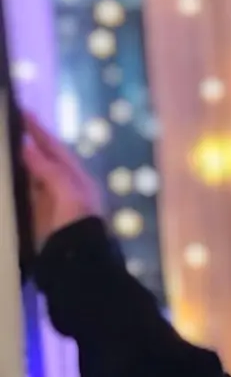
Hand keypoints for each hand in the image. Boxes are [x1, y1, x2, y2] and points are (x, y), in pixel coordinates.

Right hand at [19, 109, 104, 252]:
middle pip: (42, 159)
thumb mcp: (67, 193)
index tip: (22, 112)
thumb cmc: (78, 224)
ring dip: (17, 162)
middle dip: (26, 143)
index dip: (39, 131)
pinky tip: (6, 175)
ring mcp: (50, 202)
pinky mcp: (38, 217)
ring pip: (31, 175)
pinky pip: (23, 193)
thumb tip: (26, 147)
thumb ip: (49, 170)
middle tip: (7, 125)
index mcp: (76, 179)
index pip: (55, 148)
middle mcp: (64, 187)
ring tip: (4, 146)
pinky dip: (13, 182)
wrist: (78, 264)